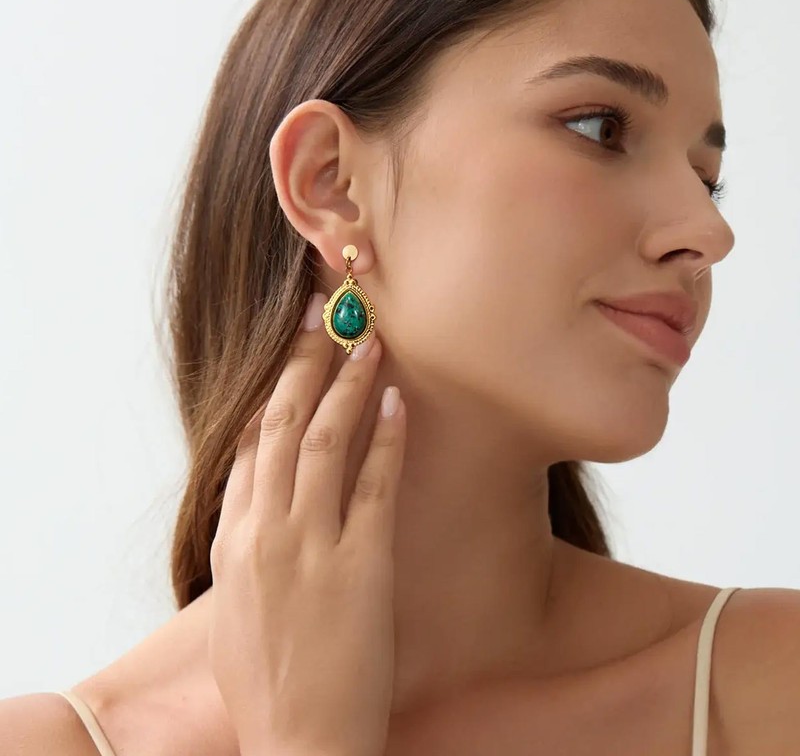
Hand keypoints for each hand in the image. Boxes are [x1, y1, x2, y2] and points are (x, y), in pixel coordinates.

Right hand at [208, 292, 406, 755]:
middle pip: (280, 424)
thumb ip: (243, 553)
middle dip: (302, 362)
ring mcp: (310, 545)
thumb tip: (258, 509)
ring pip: (323, 441)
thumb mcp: (234, 613)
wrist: (300, 746)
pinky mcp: (361, 563)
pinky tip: (397, 401)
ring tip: (366, 340)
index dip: (270, 389)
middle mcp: (264, 532)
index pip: (247, 444)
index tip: (290, 353)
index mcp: (232, 542)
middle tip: (322, 314)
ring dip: (346, 384)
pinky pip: (374, 485)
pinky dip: (386, 438)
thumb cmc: (268, 685)